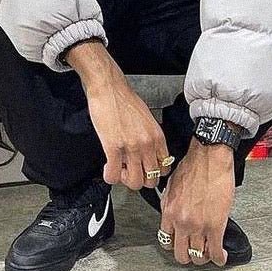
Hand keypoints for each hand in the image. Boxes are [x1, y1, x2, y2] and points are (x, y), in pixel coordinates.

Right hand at [66, 40, 170, 190]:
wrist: (109, 87)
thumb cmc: (124, 100)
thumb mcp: (146, 119)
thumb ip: (149, 137)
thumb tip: (147, 153)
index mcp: (157, 137)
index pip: (164, 169)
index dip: (152, 173)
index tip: (143, 169)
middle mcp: (147, 144)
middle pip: (151, 180)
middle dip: (139, 179)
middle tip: (129, 171)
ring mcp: (131, 147)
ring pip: (135, 183)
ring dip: (124, 180)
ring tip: (118, 169)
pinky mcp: (113, 147)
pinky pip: (114, 175)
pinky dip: (110, 176)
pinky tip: (107, 168)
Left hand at [159, 138, 234, 266]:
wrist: (209, 157)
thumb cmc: (193, 166)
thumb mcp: (171, 186)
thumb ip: (170, 204)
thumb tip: (171, 215)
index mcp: (168, 211)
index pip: (166, 241)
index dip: (175, 246)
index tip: (182, 245)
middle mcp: (181, 221)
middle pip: (181, 255)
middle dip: (189, 256)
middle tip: (196, 252)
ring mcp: (198, 226)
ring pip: (198, 257)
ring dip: (205, 257)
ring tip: (210, 252)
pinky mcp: (216, 226)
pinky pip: (216, 253)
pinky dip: (219, 258)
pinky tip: (222, 256)